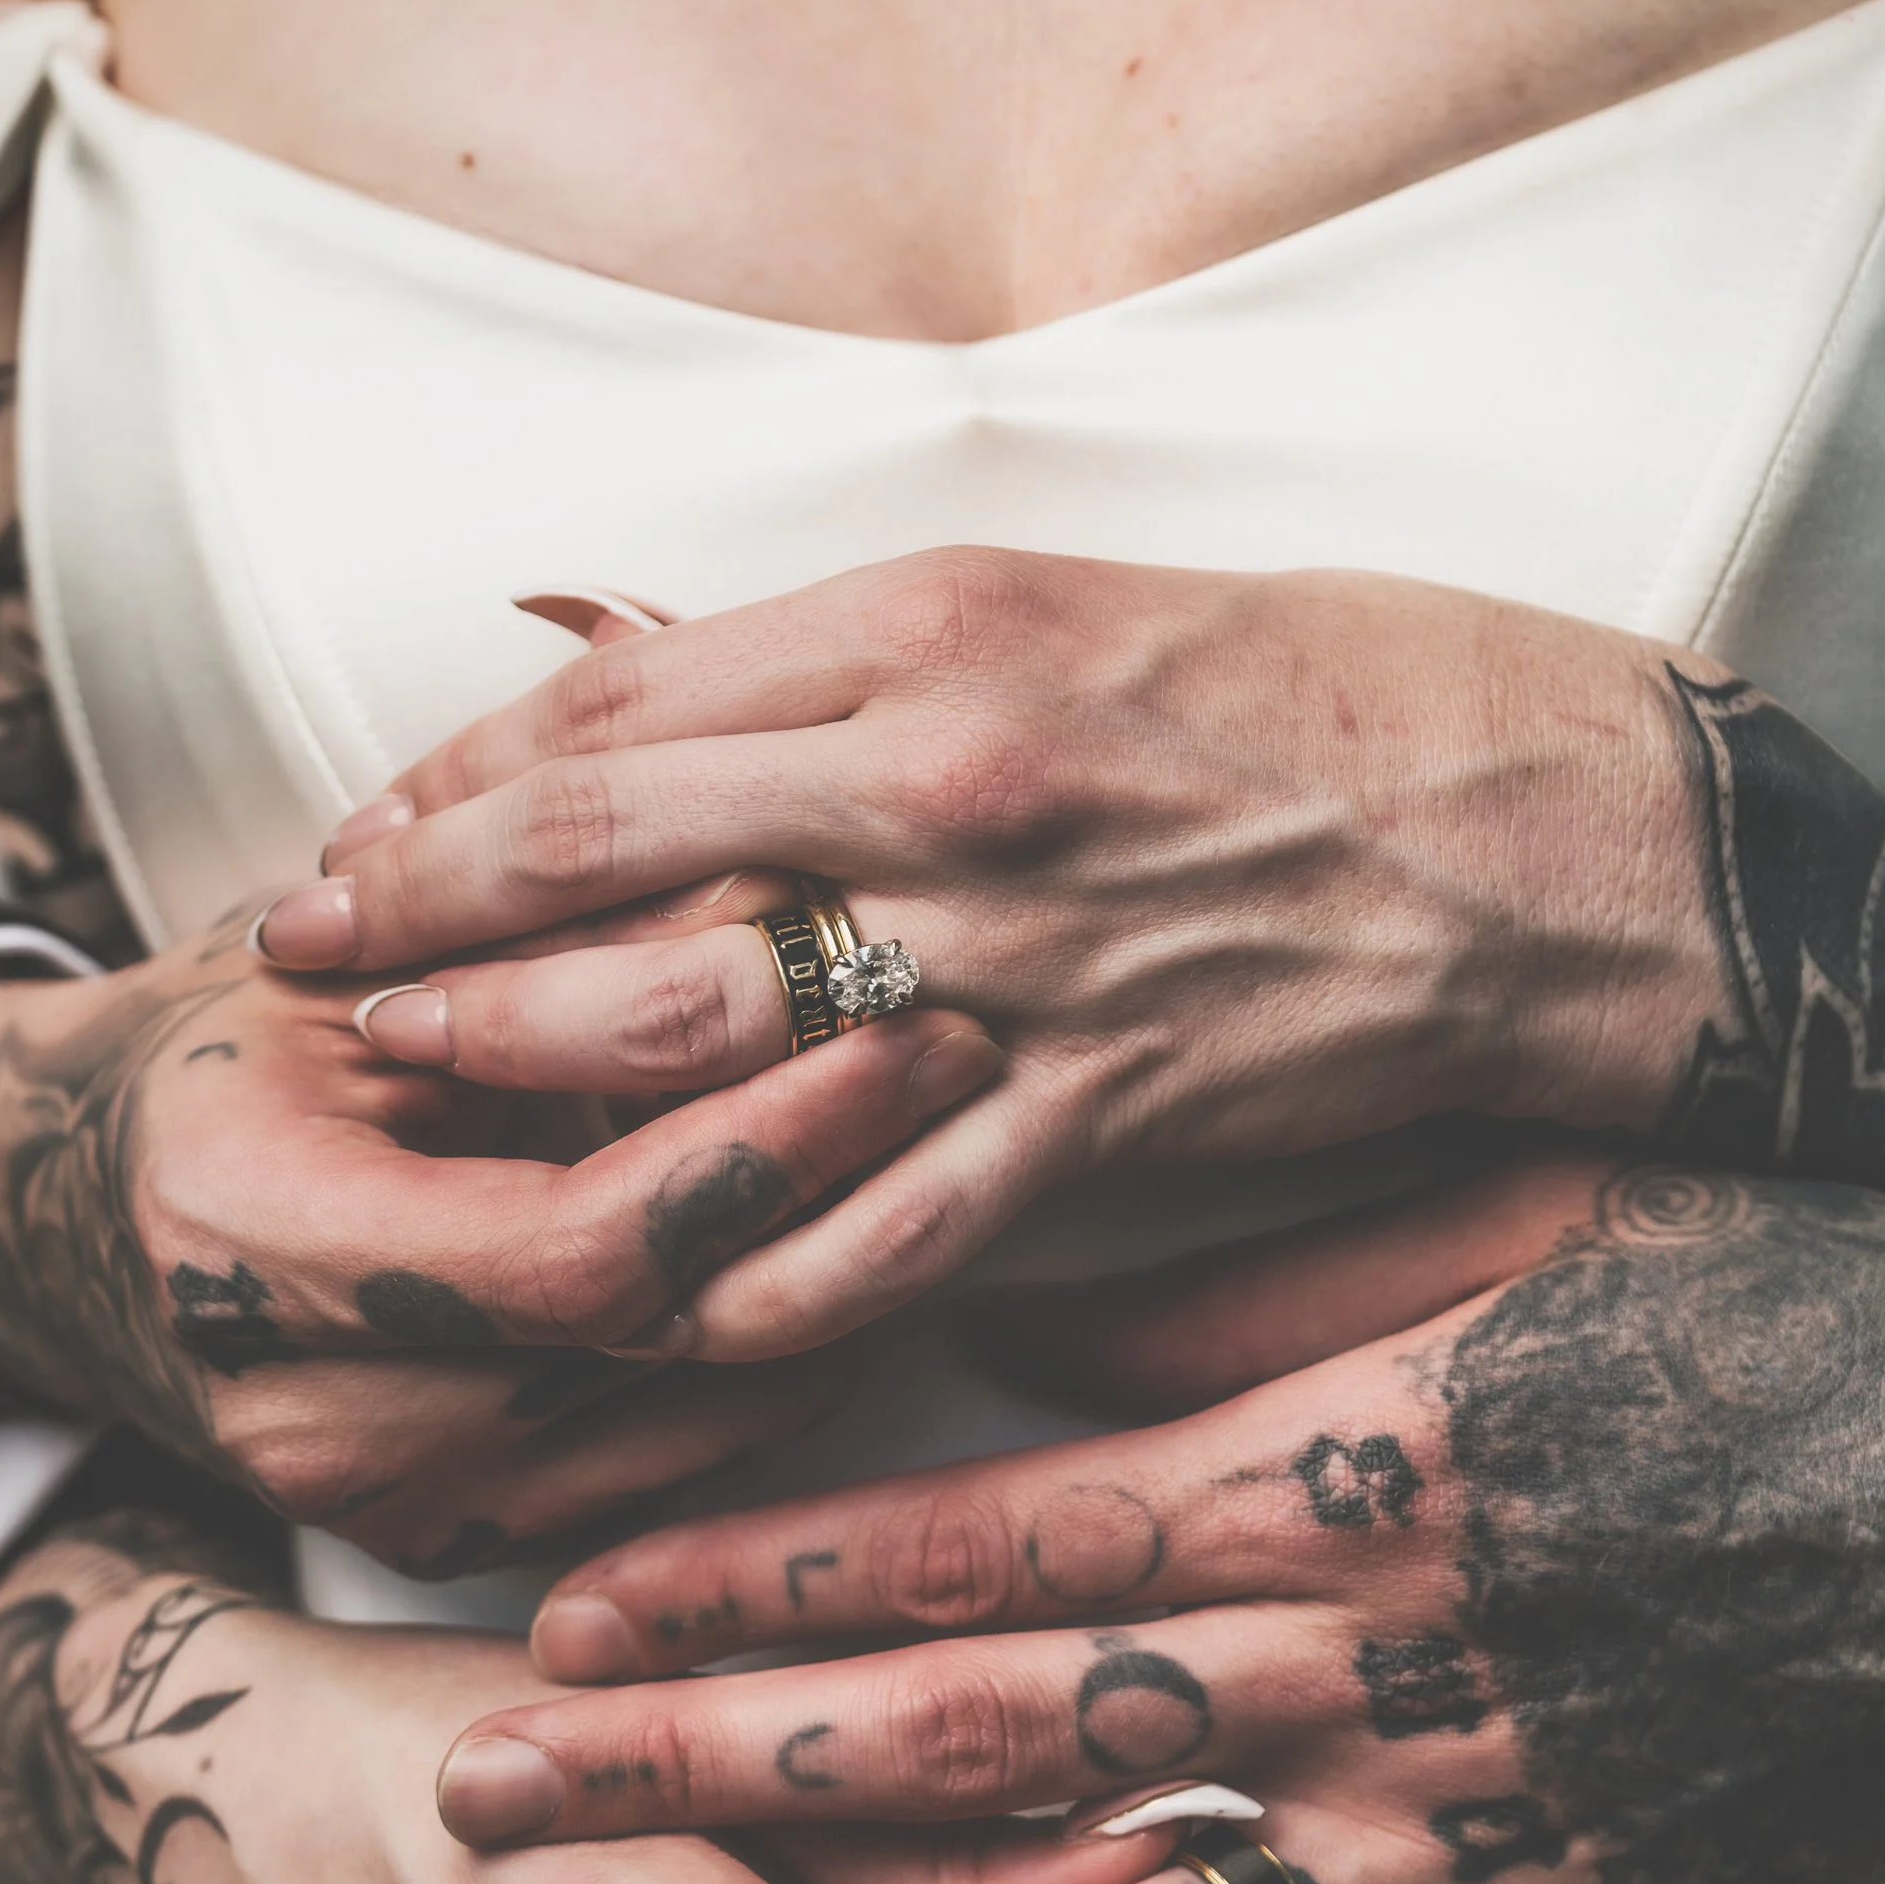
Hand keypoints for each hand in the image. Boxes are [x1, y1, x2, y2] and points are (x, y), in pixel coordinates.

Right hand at [0, 908, 1000, 1573]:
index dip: (759, 1145)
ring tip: (944, 1137)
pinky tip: (852, 1251)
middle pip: (654, 1346)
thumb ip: (534, 964)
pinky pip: (667, 1470)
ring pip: (690, 1424)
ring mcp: (382, 1505)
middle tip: (962, 1059)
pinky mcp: (443, 1545)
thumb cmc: (226, 1056)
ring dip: (834, 1288)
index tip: (890, 1024)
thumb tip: (782, 906)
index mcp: (252, 1240)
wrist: (78, 1220)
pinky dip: (770, 1365)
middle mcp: (311, 1417)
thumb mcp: (344, 969)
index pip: (579, 1246)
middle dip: (832, 1202)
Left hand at [258, 549, 1884, 1360]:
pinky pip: (881, 1220)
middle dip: (425, 931)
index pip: (615, 713)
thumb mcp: (1078, 586)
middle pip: (612, 870)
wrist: (1568, 831)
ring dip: (535, 1090)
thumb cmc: (1340, 682)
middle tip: (316, 973)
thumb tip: (651, 677)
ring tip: (422, 1107)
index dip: (450, 788)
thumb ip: (859, 650)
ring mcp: (1023, 962)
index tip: (361, 839)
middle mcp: (955, 788)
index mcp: (944, 625)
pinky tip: (650, 1298)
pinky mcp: (1106, 1111)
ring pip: (711, 1046)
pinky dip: (750, 1265)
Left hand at [435, 1152, 1884, 1883]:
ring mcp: (1413, 1828)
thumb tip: (1035, 1348)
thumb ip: (1239, 1299)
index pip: (950, 1534)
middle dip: (692, 1772)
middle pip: (943, 1741)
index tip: (570, 1602)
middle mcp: (1322, 1663)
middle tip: (497, 1793)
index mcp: (1302, 1463)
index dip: (739, 1583)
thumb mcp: (1490, 1226)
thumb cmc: (1755, 1316)